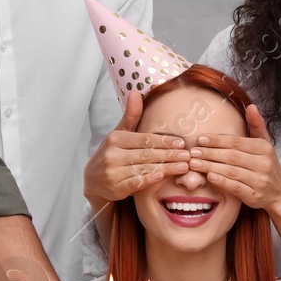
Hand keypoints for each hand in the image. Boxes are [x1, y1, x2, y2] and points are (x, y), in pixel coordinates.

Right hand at [82, 91, 188, 205]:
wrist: (93, 179)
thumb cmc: (112, 153)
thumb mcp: (119, 133)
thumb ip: (131, 115)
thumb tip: (135, 92)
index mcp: (115, 138)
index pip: (144, 139)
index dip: (164, 141)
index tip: (181, 142)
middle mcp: (112, 154)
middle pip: (147, 154)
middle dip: (170, 154)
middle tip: (187, 155)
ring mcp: (112, 173)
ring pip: (144, 168)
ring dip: (166, 168)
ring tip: (183, 166)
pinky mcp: (115, 188)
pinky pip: (136, 183)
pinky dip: (150, 179)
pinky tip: (163, 176)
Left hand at [187, 104, 280, 211]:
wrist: (280, 193)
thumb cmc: (267, 165)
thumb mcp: (265, 143)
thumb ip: (256, 125)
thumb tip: (251, 105)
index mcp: (264, 148)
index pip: (236, 142)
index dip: (217, 140)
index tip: (200, 139)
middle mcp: (263, 163)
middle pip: (231, 156)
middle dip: (210, 153)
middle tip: (192, 152)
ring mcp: (260, 181)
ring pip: (231, 171)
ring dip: (210, 166)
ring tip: (194, 164)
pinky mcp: (255, 196)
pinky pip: (235, 187)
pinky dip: (222, 181)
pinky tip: (209, 177)